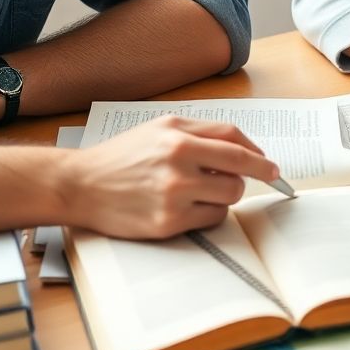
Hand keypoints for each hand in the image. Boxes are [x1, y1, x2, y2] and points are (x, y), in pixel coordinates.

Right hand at [62, 116, 280, 239]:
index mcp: (178, 136)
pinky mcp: (167, 223)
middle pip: (240, 173)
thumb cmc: (121, 156)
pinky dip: (210, 214)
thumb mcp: (160, 127)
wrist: (79, 185)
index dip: (259, 155)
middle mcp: (178, 164)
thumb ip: (202, 131)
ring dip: (225, 195)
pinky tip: (190, 207)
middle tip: (238, 180)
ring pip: (230, 197)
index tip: (271, 166)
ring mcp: (174, 196)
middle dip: (246, 177)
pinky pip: (212, 219)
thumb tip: (244, 147)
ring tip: (202, 191)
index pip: (236, 142)